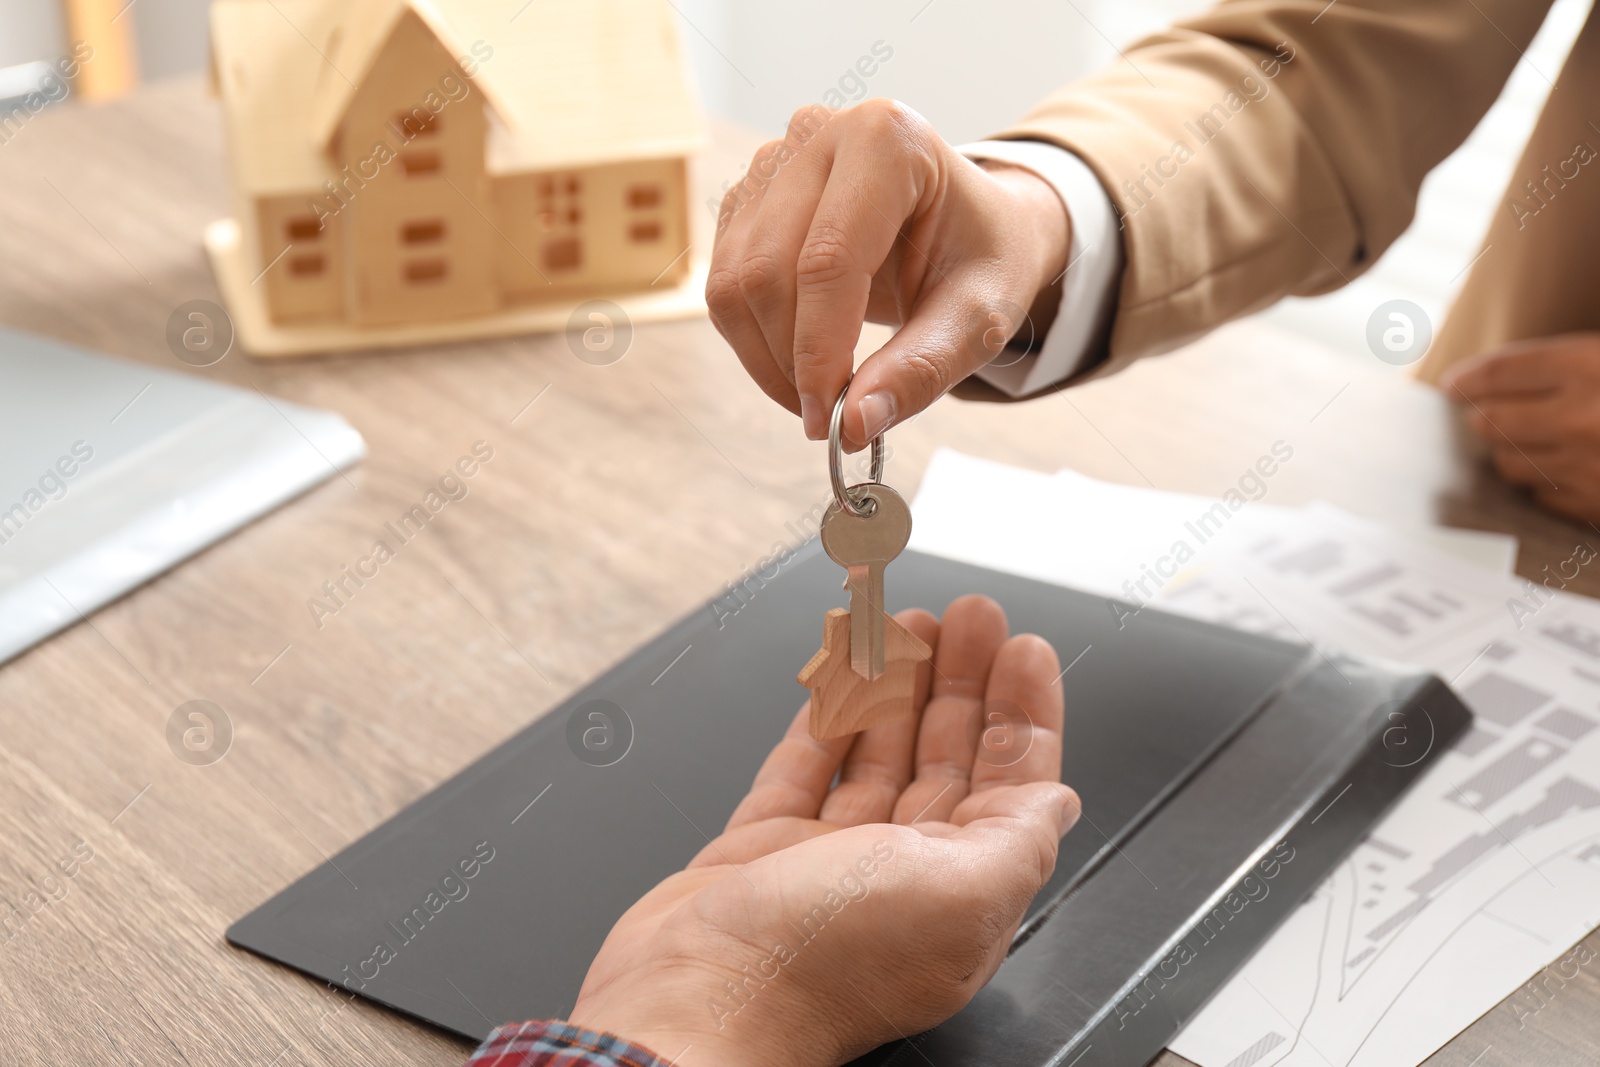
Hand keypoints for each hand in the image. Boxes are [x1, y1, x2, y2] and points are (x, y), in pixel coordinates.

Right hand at [566, 595, 1078, 1066]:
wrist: (696, 997)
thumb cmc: (824, 964)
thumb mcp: (961, 893)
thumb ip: (1018, 840)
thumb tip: (1057, 802)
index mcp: (961, 892)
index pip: (1009, 785)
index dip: (1023, 713)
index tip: (1025, 651)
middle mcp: (899, 876)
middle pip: (946, 758)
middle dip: (964, 681)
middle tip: (973, 616)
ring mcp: (828, 861)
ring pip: (877, 753)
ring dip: (899, 685)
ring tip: (911, 624)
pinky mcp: (763, 850)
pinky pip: (804, 765)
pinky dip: (827, 715)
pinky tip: (843, 675)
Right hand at [707, 100, 1070, 448]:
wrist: (966, 224)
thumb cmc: (979, 259)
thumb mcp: (980, 317)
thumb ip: (922, 369)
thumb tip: (853, 426)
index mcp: (887, 139)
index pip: (828, 259)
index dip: (819, 350)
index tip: (829, 420)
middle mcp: (817, 134)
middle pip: (767, 271)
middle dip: (791, 362)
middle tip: (831, 419)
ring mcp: (773, 162)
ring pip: (734, 283)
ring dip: (767, 359)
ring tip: (820, 394)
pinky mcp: (746, 199)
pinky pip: (725, 286)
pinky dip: (755, 341)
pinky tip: (801, 359)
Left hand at [1442, 333, 1599, 523]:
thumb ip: (1563, 366)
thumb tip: (1488, 382)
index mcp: (1590, 366)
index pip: (1498, 372)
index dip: (1467, 379)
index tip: (1452, 386)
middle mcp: (1582, 419)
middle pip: (1490, 422)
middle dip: (1486, 416)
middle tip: (1491, 413)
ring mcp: (1588, 467)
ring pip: (1508, 464)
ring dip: (1514, 452)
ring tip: (1539, 440)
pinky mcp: (1596, 507)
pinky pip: (1542, 497)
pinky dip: (1547, 483)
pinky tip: (1569, 468)